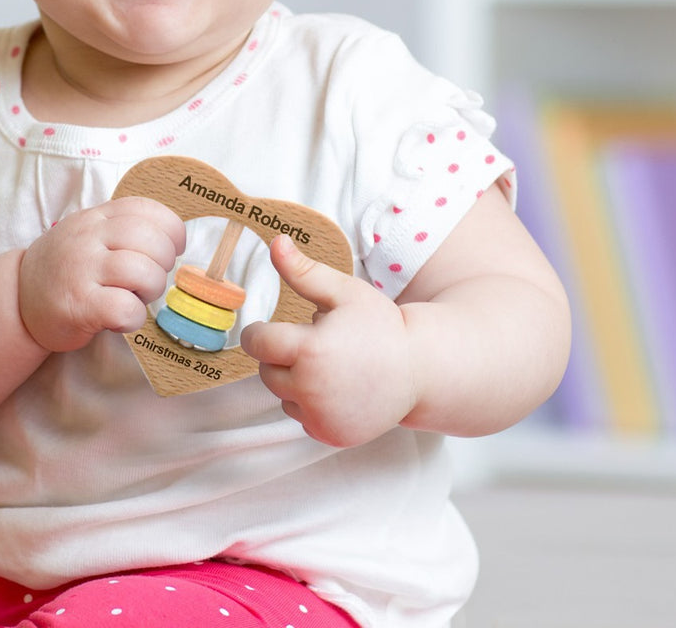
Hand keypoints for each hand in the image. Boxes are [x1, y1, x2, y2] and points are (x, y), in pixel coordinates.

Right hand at [18, 197, 185, 352]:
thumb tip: (172, 237)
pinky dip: (134, 317)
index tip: (171, 249)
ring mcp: (82, 269)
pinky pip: (125, 308)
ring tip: (135, 297)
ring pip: (143, 272)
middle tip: (149, 279)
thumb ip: (122, 228)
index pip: (146, 209)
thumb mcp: (89, 234)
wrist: (18, 299)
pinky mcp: (79, 304)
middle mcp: (89, 237)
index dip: (171, 231)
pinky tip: (122, 318)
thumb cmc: (66, 268)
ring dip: (150, 290)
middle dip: (164, 263)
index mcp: (97, 217)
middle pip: (151, 239)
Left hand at [241, 236, 417, 447]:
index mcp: (309, 350)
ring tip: (330, 367)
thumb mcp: (344, 292)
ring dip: (294, 381)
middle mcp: (311, 389)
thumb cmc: (381, 325)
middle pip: (266, 371)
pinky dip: (310, 404)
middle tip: (315, 344)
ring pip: (281, 395)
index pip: (256, 342)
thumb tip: (276, 241)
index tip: (275, 328)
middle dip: (281, 355)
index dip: (261, 332)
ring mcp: (321, 416)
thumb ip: (303, 271)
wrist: (420, 371)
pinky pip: (300, 416)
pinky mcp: (329, 435)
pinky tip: (336, 389)